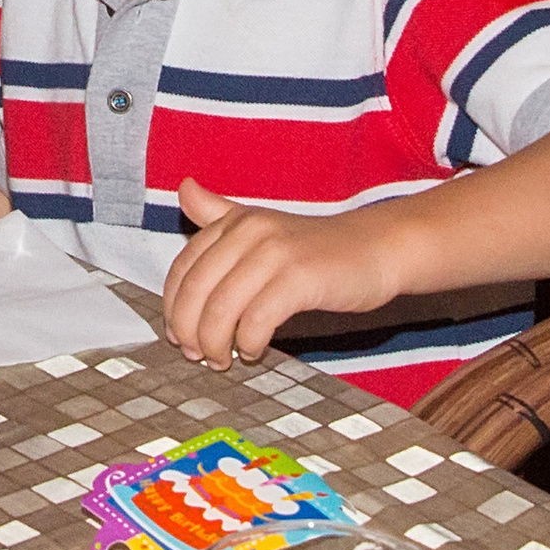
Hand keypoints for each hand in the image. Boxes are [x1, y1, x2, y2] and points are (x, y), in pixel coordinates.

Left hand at [161, 181, 404, 367]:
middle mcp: (248, 231)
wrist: (375, 249)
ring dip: (215, 344)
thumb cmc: (315, 248)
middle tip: (197, 356)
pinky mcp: (300, 277)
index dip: (173, 308)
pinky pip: (257, 319)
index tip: (178, 336)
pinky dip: (248, 343)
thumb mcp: (262, 226)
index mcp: (233, 221)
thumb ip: (219, 214)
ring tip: (223, 360)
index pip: (183, 269)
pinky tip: (254, 351)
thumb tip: (183, 188)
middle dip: (189, 331)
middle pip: (196, 291)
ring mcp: (274, 252)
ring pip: (221, 308)